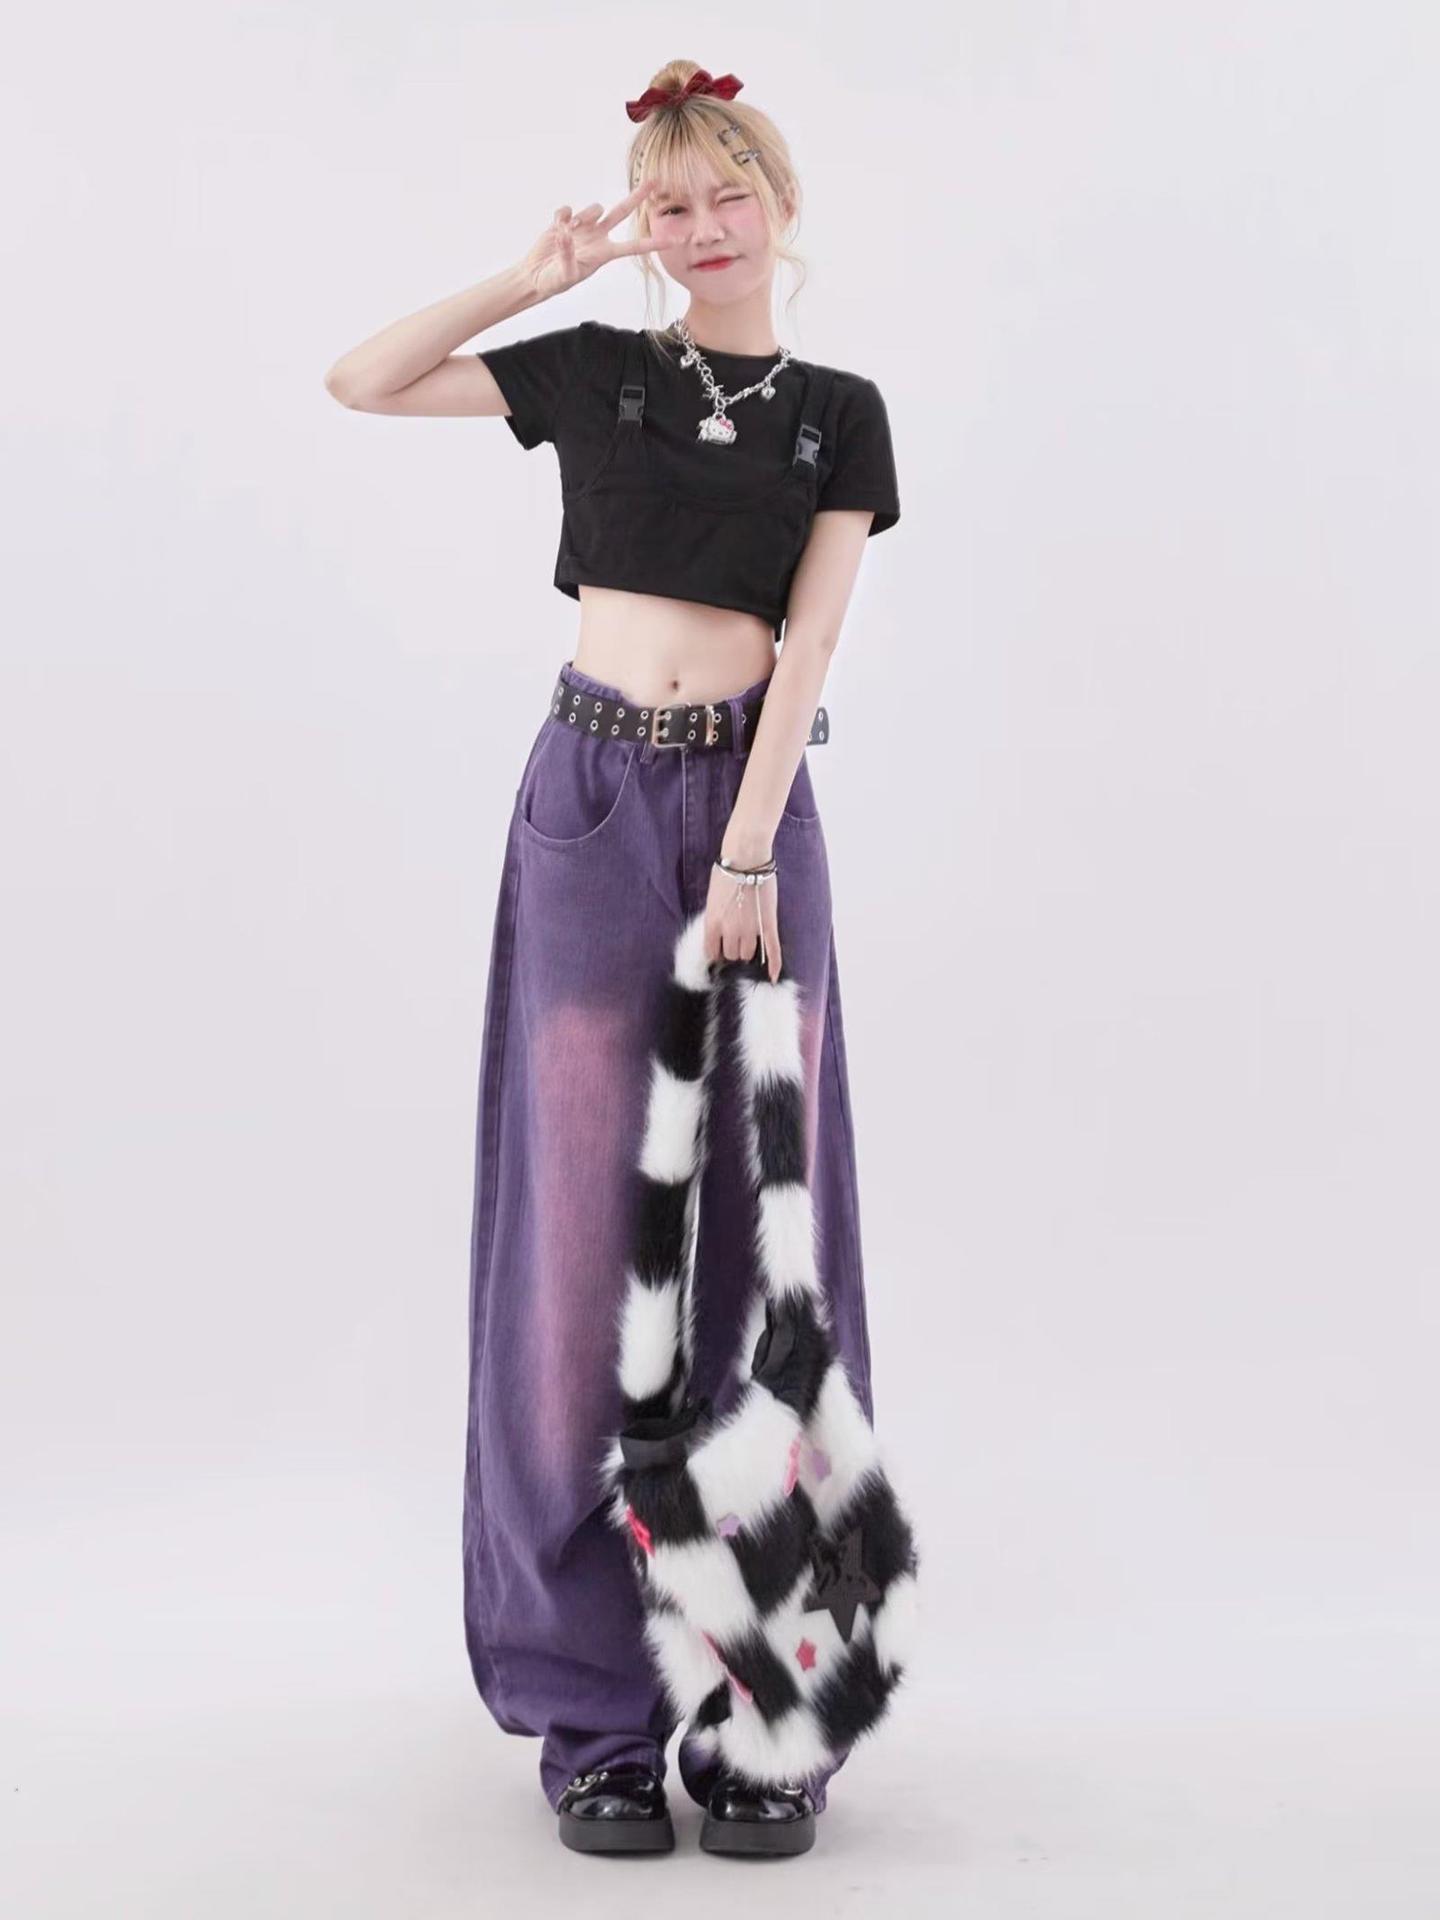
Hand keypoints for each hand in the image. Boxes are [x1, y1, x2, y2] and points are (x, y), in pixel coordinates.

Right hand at [519, 182, 667, 301]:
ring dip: (584, 216)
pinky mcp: (566, 221)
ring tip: (568, 231)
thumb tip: (567, 232)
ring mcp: (584, 227)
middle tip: (655, 181)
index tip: (675, 240)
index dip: (654, 243)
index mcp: (604, 253)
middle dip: (638, 196)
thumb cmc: (554, 282)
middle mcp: (598, 237)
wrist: (536, 276)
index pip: (634, 247)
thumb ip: (568, 254)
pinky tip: (556, 227)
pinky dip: (562, 216)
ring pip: (594, 207)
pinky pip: (569, 209)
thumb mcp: (565, 275)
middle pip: (623, 211)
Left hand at [705, 856, 780, 980]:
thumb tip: (718, 931)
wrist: (746, 857)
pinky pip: (772, 950)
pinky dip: (773, 965)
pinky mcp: (768, 925)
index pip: (712, 953)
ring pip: (748, 954)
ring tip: (749, 940)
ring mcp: (750, 930)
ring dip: (747, 950)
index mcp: (712, 924)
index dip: (717, 953)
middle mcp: (730, 931)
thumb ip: (714, 918)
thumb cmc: (726, 872)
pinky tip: (772, 977)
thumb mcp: (711, 898)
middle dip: (733, 950)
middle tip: (736, 939)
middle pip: (732, 955)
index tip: (720, 951)